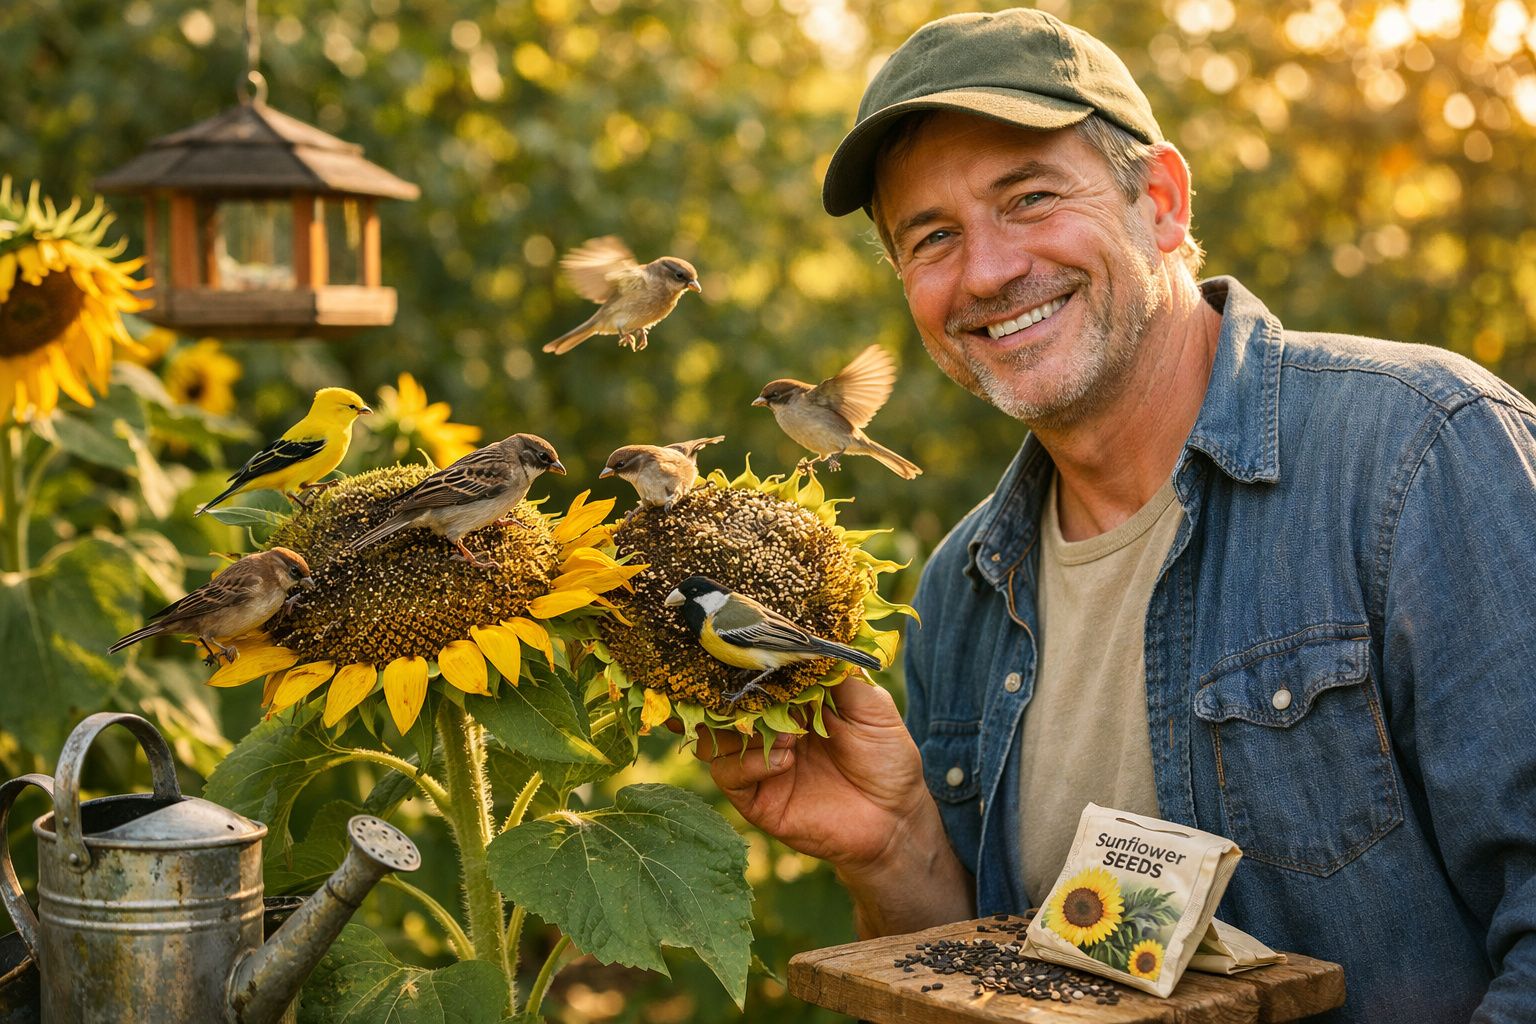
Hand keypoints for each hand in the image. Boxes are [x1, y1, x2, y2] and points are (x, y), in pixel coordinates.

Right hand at [694, 677, 972, 934]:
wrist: (895, 819)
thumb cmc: (888, 759)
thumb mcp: (872, 707)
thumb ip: (839, 677)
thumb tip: (809, 645)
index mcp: (791, 704)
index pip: (754, 678)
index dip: (746, 665)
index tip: (748, 651)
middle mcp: (768, 730)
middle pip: (724, 706)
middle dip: (731, 695)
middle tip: (755, 690)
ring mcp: (759, 764)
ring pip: (714, 739)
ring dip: (740, 729)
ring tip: (787, 733)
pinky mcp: (756, 799)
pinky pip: (729, 775)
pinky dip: (749, 763)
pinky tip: (785, 759)